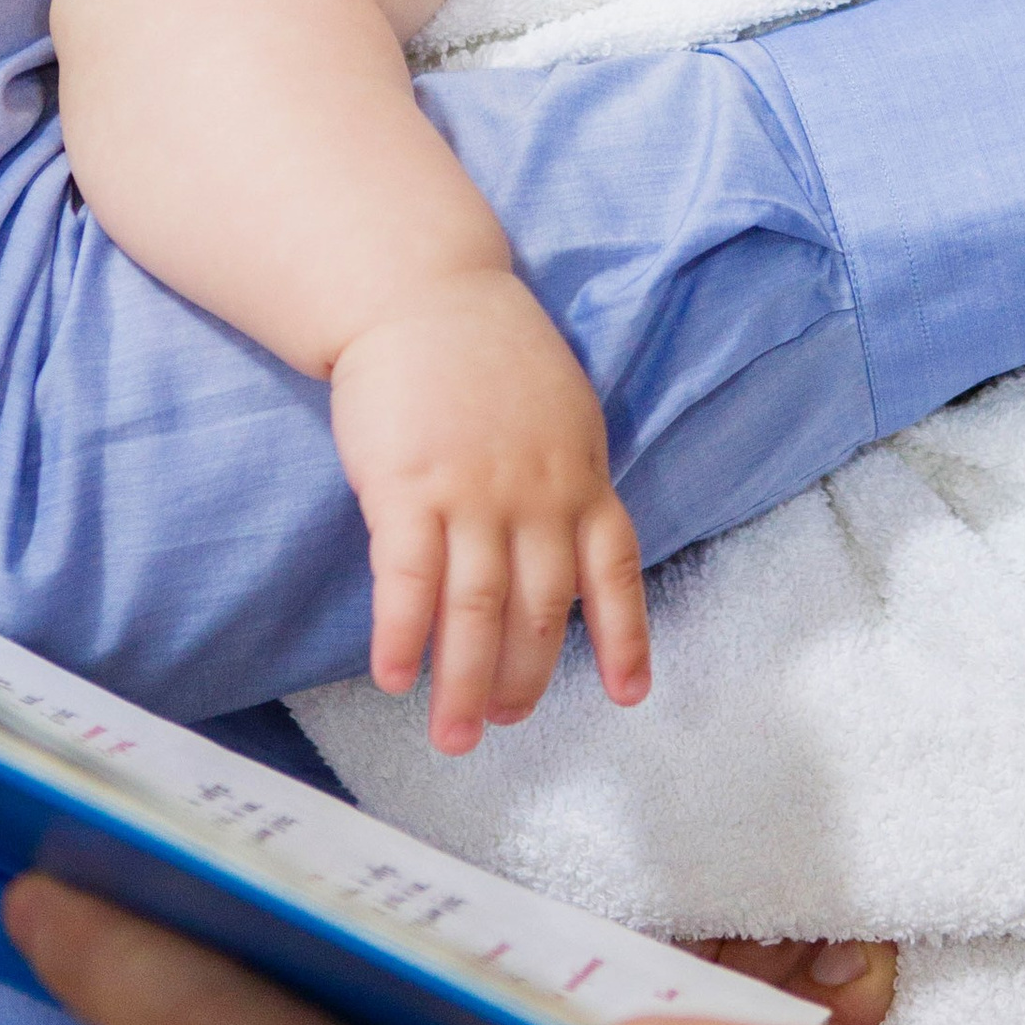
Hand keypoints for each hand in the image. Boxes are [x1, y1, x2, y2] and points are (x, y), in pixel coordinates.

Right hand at [331, 273, 649, 750]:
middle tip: (505, 720)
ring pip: (477, 612)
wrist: (422, 290)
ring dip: (465, 684)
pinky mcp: (408, 486)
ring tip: (455, 734)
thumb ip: (566, 479)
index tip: (629, 695)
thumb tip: (568, 546)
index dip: (624, 637)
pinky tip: (395, 677)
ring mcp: (473, 492)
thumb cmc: (487, 352)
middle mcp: (536, 492)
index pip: (614, 570)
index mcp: (579, 473)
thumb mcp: (559, 411)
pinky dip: (404, 638)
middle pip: (541, 610)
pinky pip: (409, 581)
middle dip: (526, 679)